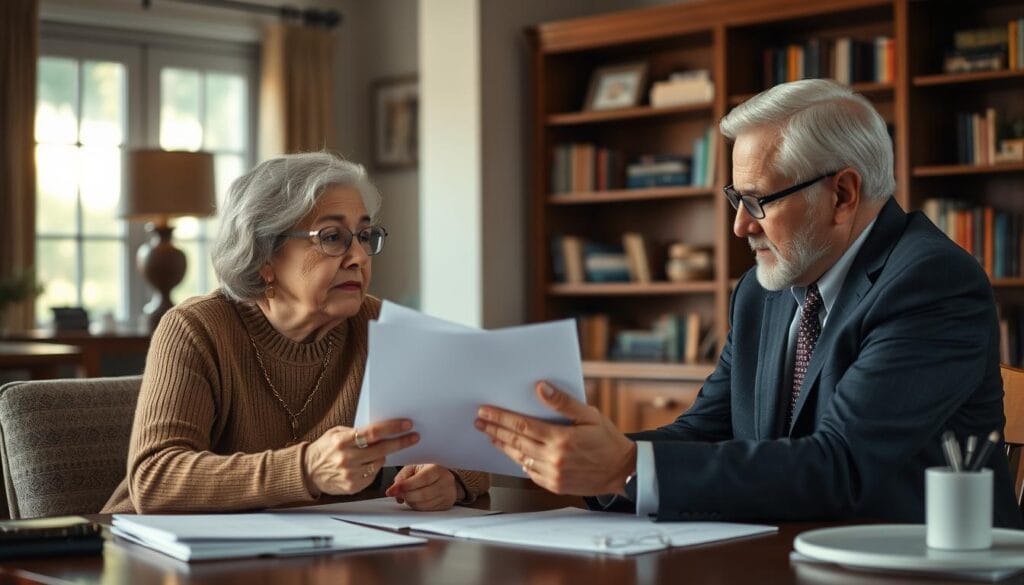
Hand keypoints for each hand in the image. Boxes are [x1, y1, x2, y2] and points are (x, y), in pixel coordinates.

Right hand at [303, 419, 418, 496]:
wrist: (308, 471)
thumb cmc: (325, 449)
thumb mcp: (337, 433)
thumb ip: (357, 431)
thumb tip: (383, 428)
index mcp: (342, 441)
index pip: (373, 432)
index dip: (392, 428)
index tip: (407, 425)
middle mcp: (346, 458)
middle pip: (382, 449)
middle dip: (400, 442)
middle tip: (414, 437)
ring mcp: (350, 474)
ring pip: (379, 462)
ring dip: (383, 456)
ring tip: (378, 451)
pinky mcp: (352, 487)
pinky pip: (372, 475)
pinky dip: (373, 468)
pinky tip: (366, 464)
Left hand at [385, 464, 460, 510]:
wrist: (444, 476)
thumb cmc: (427, 470)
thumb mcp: (414, 467)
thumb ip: (403, 477)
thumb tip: (394, 490)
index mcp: (438, 468)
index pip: (423, 479)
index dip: (406, 486)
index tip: (392, 490)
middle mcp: (445, 482)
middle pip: (423, 494)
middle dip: (406, 496)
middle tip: (396, 494)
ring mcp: (447, 495)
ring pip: (424, 505)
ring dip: (410, 502)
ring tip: (406, 495)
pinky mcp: (445, 505)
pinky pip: (427, 510)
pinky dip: (417, 507)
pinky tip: (415, 500)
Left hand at [475, 382, 635, 495]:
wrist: (623, 471)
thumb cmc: (608, 440)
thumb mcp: (589, 415)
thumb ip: (563, 402)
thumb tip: (541, 387)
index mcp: (561, 439)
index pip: (522, 426)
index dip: (501, 418)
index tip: (485, 411)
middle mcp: (554, 459)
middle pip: (516, 442)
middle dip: (495, 429)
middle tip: (479, 421)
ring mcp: (553, 475)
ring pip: (519, 458)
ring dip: (503, 445)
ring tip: (490, 434)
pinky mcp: (554, 485)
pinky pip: (530, 472)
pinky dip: (519, 461)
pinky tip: (512, 452)